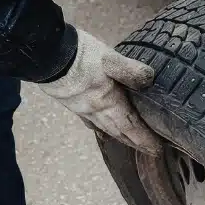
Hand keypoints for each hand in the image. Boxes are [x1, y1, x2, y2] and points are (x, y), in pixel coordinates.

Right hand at [39, 29, 161, 155]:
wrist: (47, 54)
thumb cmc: (80, 57)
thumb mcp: (111, 59)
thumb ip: (131, 70)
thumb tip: (150, 79)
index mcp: (109, 103)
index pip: (131, 127)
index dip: (145, 140)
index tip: (157, 150)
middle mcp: (96, 111)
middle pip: (119, 132)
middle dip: (134, 142)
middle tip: (149, 151)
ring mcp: (82, 108)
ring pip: (104, 128)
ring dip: (119, 137)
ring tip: (129, 143)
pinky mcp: (71, 102)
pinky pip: (90, 120)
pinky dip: (100, 127)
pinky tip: (101, 129)